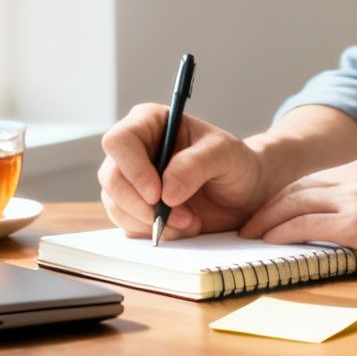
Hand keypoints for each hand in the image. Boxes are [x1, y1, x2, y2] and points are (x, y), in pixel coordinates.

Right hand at [98, 104, 273, 238]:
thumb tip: (165, 191)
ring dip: (152, 221)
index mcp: (150, 122)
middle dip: (143, 205)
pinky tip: (181, 226)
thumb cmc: (235, 164)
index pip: (119, 141)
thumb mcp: (225, 155)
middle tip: (183, 216)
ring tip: (190, 220)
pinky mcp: (135, 208)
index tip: (157, 193)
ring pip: (116, 205)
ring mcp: (131, 180)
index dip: (133, 169)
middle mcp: (135, 150)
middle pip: (111, 178)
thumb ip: (196, 165)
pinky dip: (153, 232)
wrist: (245, 194)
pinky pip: (128, 225)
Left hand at [238, 152, 356, 274]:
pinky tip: (270, 242)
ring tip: (252, 234)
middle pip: (298, 187)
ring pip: (296, 203)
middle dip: (269, 205)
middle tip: (251, 222)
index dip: (290, 195)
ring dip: (268, 219)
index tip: (274, 209)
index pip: (317, 177)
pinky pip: (306, 224)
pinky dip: (282, 232)